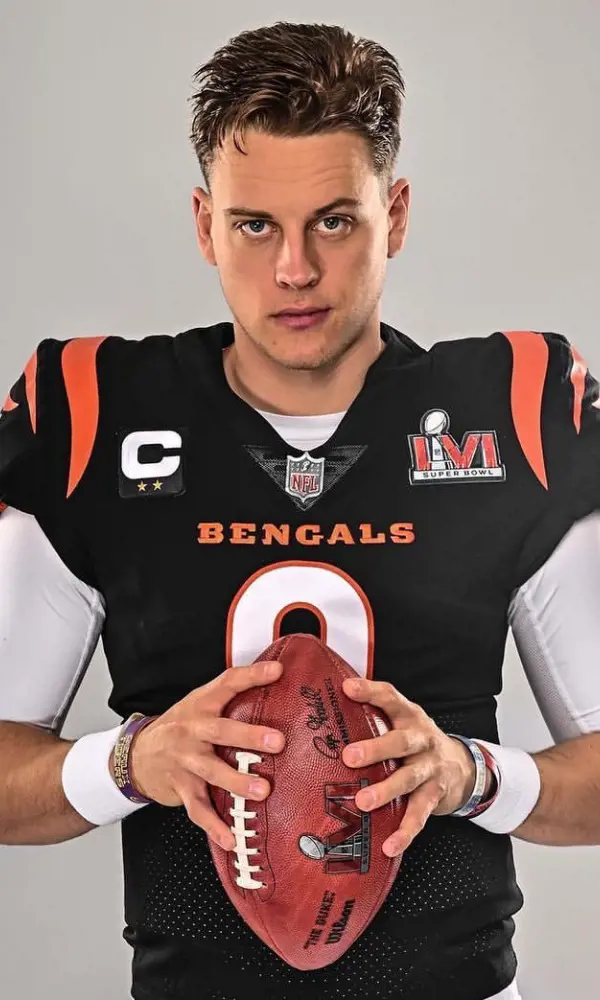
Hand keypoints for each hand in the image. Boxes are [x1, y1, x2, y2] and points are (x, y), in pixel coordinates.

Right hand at [123, 660, 285, 850]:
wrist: (136, 754)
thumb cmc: (180, 726)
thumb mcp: (199, 703)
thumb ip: (231, 695)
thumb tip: (277, 678)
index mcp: (201, 705)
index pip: (227, 683)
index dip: (252, 676)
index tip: (277, 671)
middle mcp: (192, 731)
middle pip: (220, 731)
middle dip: (249, 736)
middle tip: (277, 742)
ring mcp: (185, 761)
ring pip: (211, 771)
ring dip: (236, 781)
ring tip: (262, 790)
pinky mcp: (181, 787)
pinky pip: (198, 809)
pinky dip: (215, 826)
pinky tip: (232, 839)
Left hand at [341, 678, 482, 858]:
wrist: (464, 767)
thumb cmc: (417, 742)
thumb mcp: (402, 722)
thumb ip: (373, 715)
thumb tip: (329, 705)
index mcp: (409, 717)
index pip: (391, 698)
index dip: (370, 692)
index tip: (348, 688)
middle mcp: (422, 740)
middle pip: (401, 741)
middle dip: (376, 749)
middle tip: (349, 757)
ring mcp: (430, 768)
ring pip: (409, 779)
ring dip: (386, 791)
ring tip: (363, 802)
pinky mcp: (435, 796)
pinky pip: (419, 815)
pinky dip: (404, 832)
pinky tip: (388, 845)